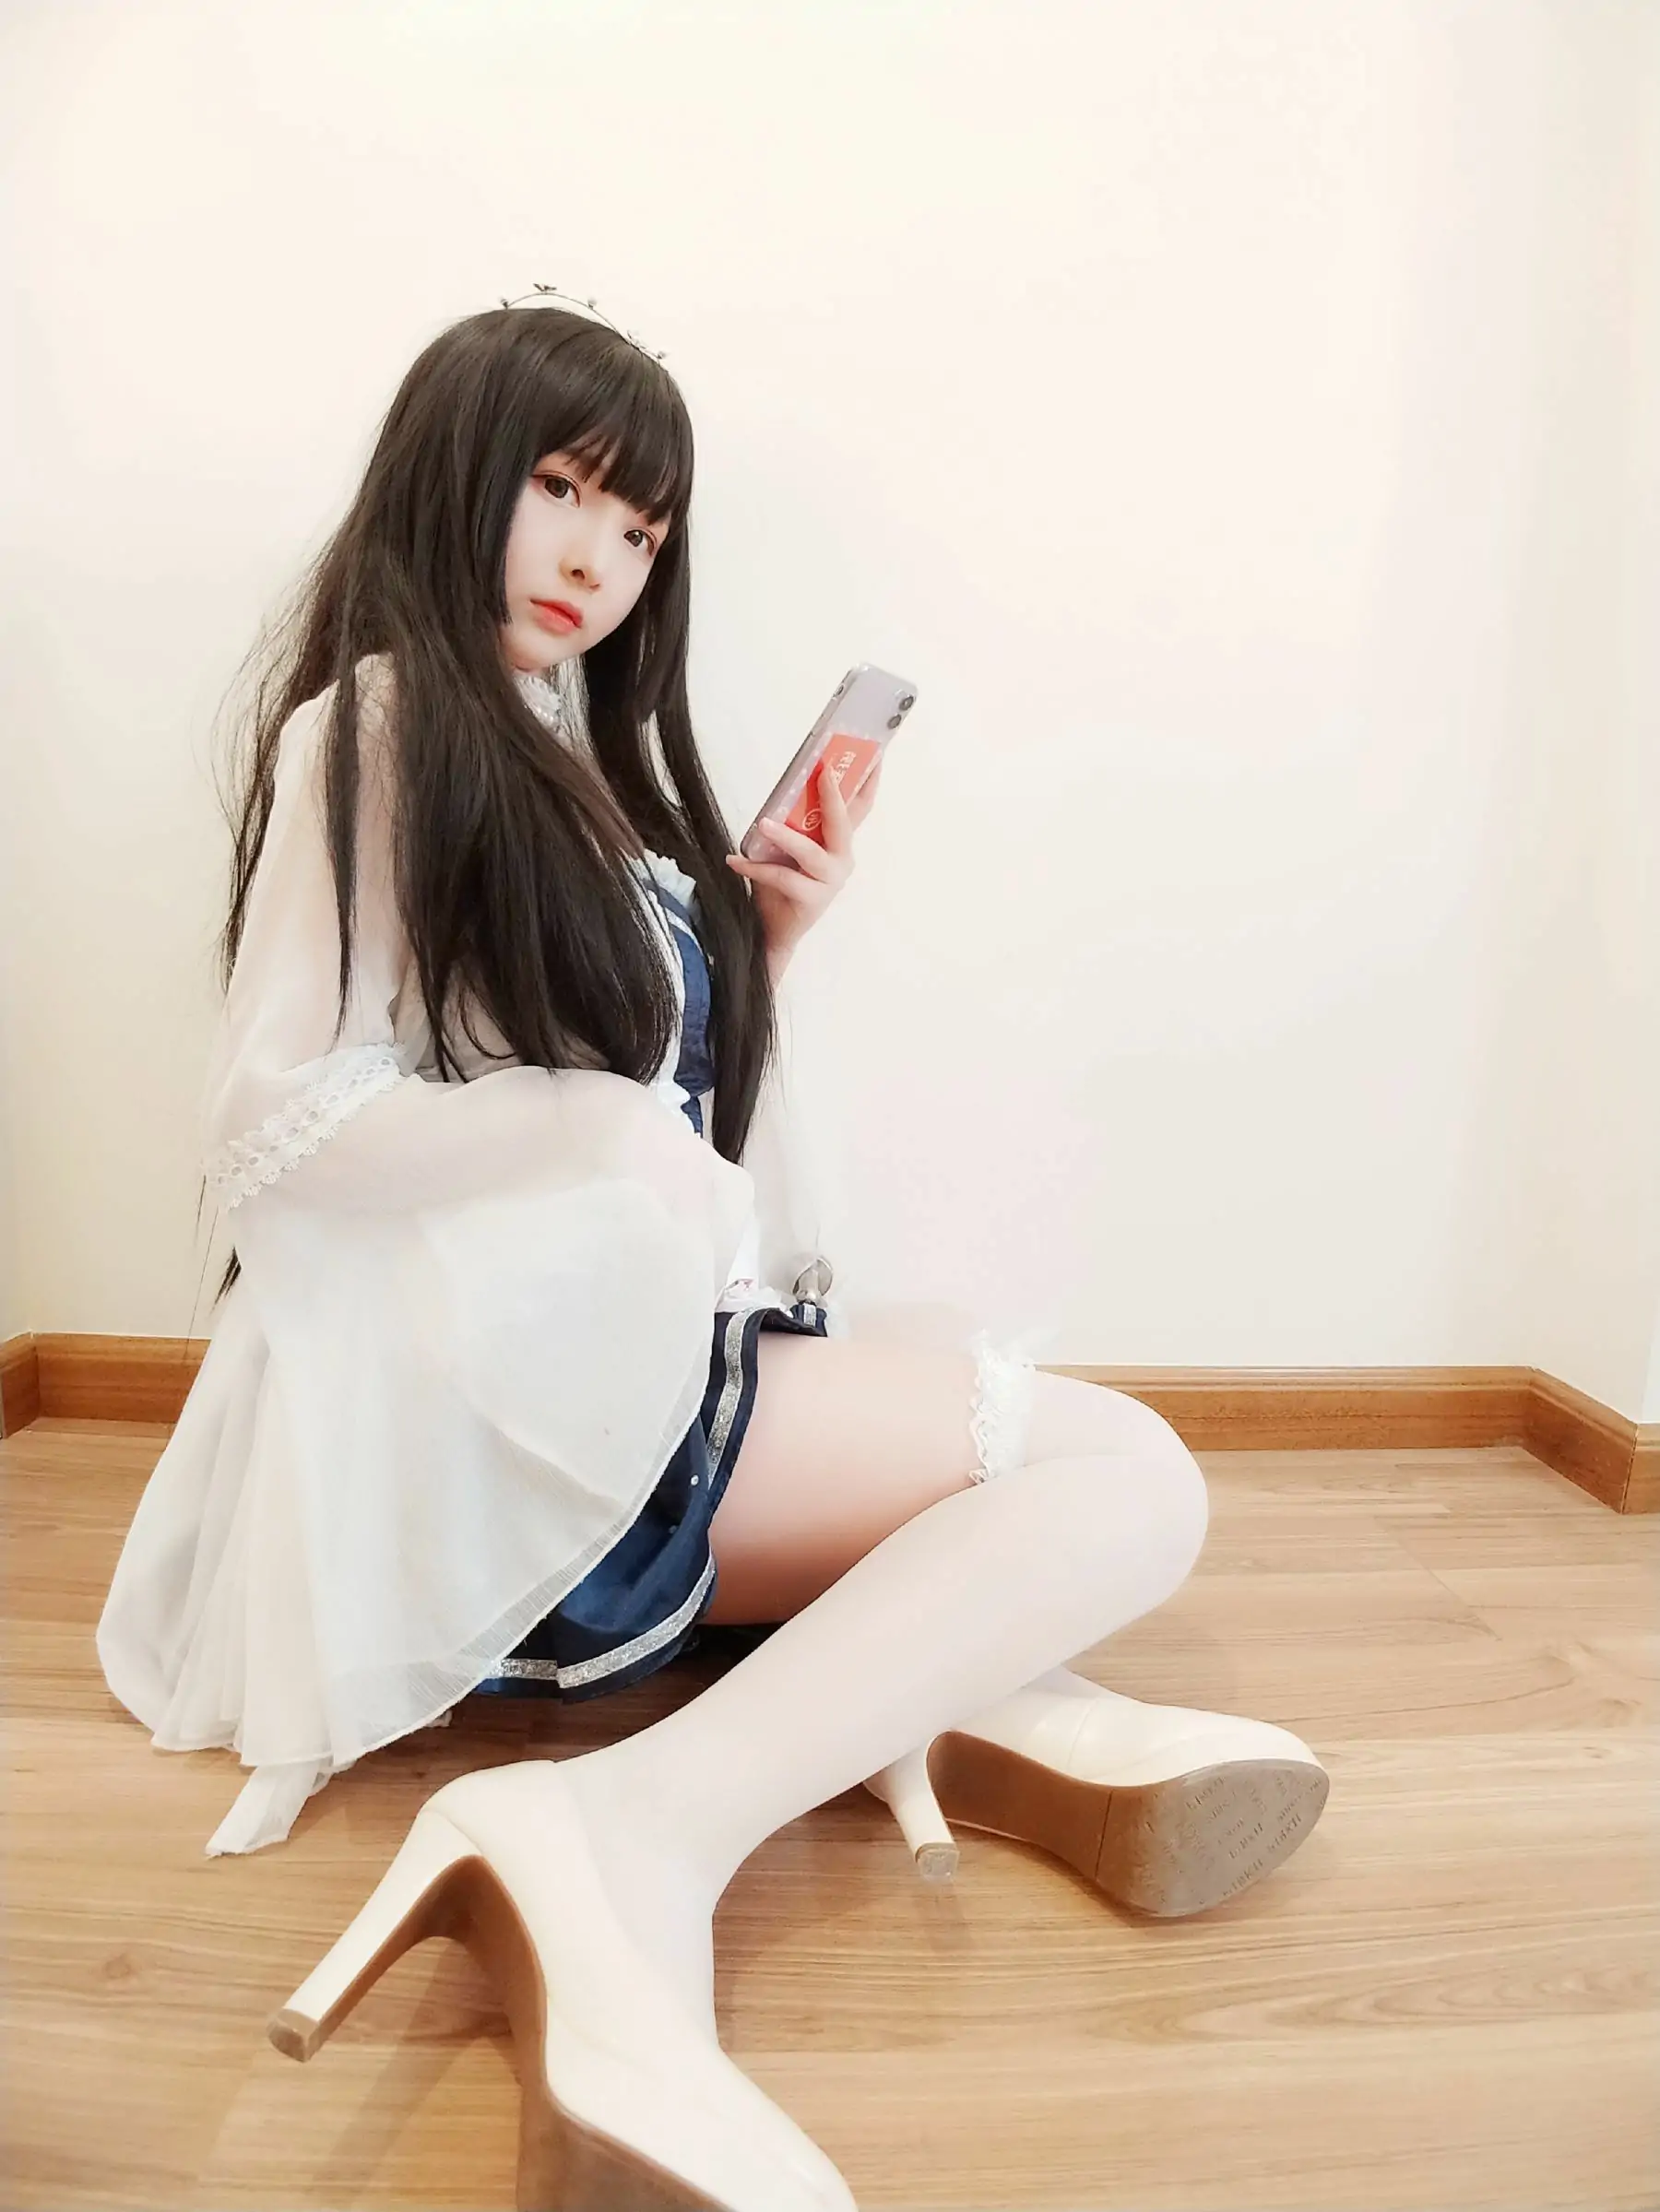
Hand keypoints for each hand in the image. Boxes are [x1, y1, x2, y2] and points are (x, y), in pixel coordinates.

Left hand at [726, 753, 883, 979]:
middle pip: (842, 822)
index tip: (874, 752)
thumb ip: (794, 822)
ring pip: (811, 852)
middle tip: (822, 770)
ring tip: (763, 824)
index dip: (868, 780)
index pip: (860, 807)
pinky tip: (734, 861)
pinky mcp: (813, 900)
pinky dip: (756, 868)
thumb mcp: (787, 846)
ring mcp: (830, 881)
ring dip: (786, 836)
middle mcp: (842, 859)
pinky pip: (783, 877)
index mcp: (839, 843)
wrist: (773, 930)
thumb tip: (785, 788)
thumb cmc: (780, 884)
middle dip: (833, 794)